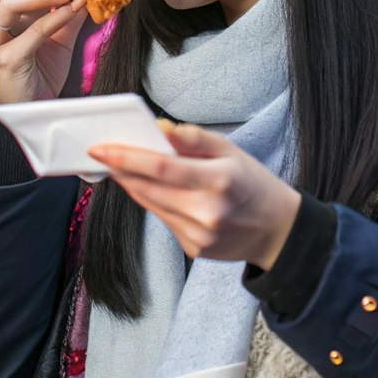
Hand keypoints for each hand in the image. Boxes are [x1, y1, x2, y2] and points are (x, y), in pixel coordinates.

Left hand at [89, 125, 301, 270]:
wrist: (277, 231)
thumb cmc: (253, 183)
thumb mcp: (231, 150)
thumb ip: (194, 138)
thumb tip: (158, 128)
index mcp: (220, 180)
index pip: (161, 166)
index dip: (127, 157)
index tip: (100, 148)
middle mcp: (207, 211)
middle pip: (149, 188)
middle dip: (121, 169)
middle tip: (103, 152)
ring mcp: (199, 235)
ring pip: (151, 205)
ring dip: (132, 184)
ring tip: (121, 166)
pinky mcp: (194, 248)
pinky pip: (163, 219)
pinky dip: (153, 201)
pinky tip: (152, 189)